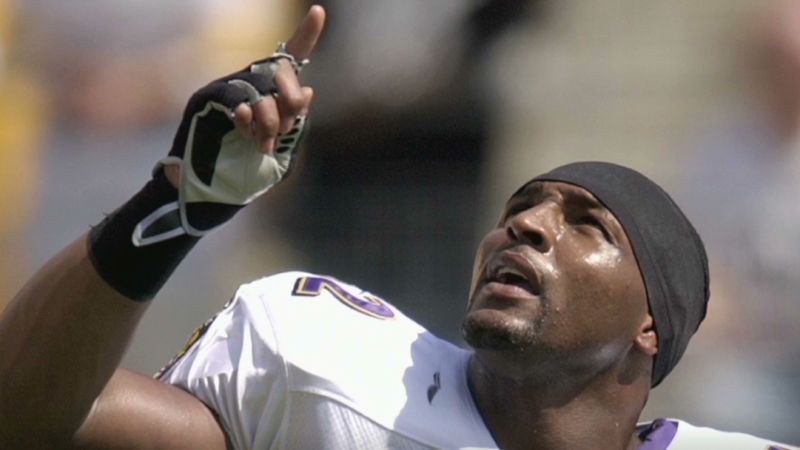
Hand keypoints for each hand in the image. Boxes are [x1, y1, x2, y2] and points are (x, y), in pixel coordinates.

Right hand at [164, 5, 325, 186]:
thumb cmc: (248, 176)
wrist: (213, 195)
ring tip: (261, 144)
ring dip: (268, 120)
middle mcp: (250, 86)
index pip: (290, 59)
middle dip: (291, 100)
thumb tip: (309, 90)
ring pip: (260, 87)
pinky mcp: (207, 100)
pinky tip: (243, 131)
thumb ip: (296, 122)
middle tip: (286, 128)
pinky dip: (246, 116)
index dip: (306, 34)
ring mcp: (228, 91)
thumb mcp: (284, 151)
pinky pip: (236, 96)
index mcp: (270, 96)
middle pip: (281, 70)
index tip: (319, 11)